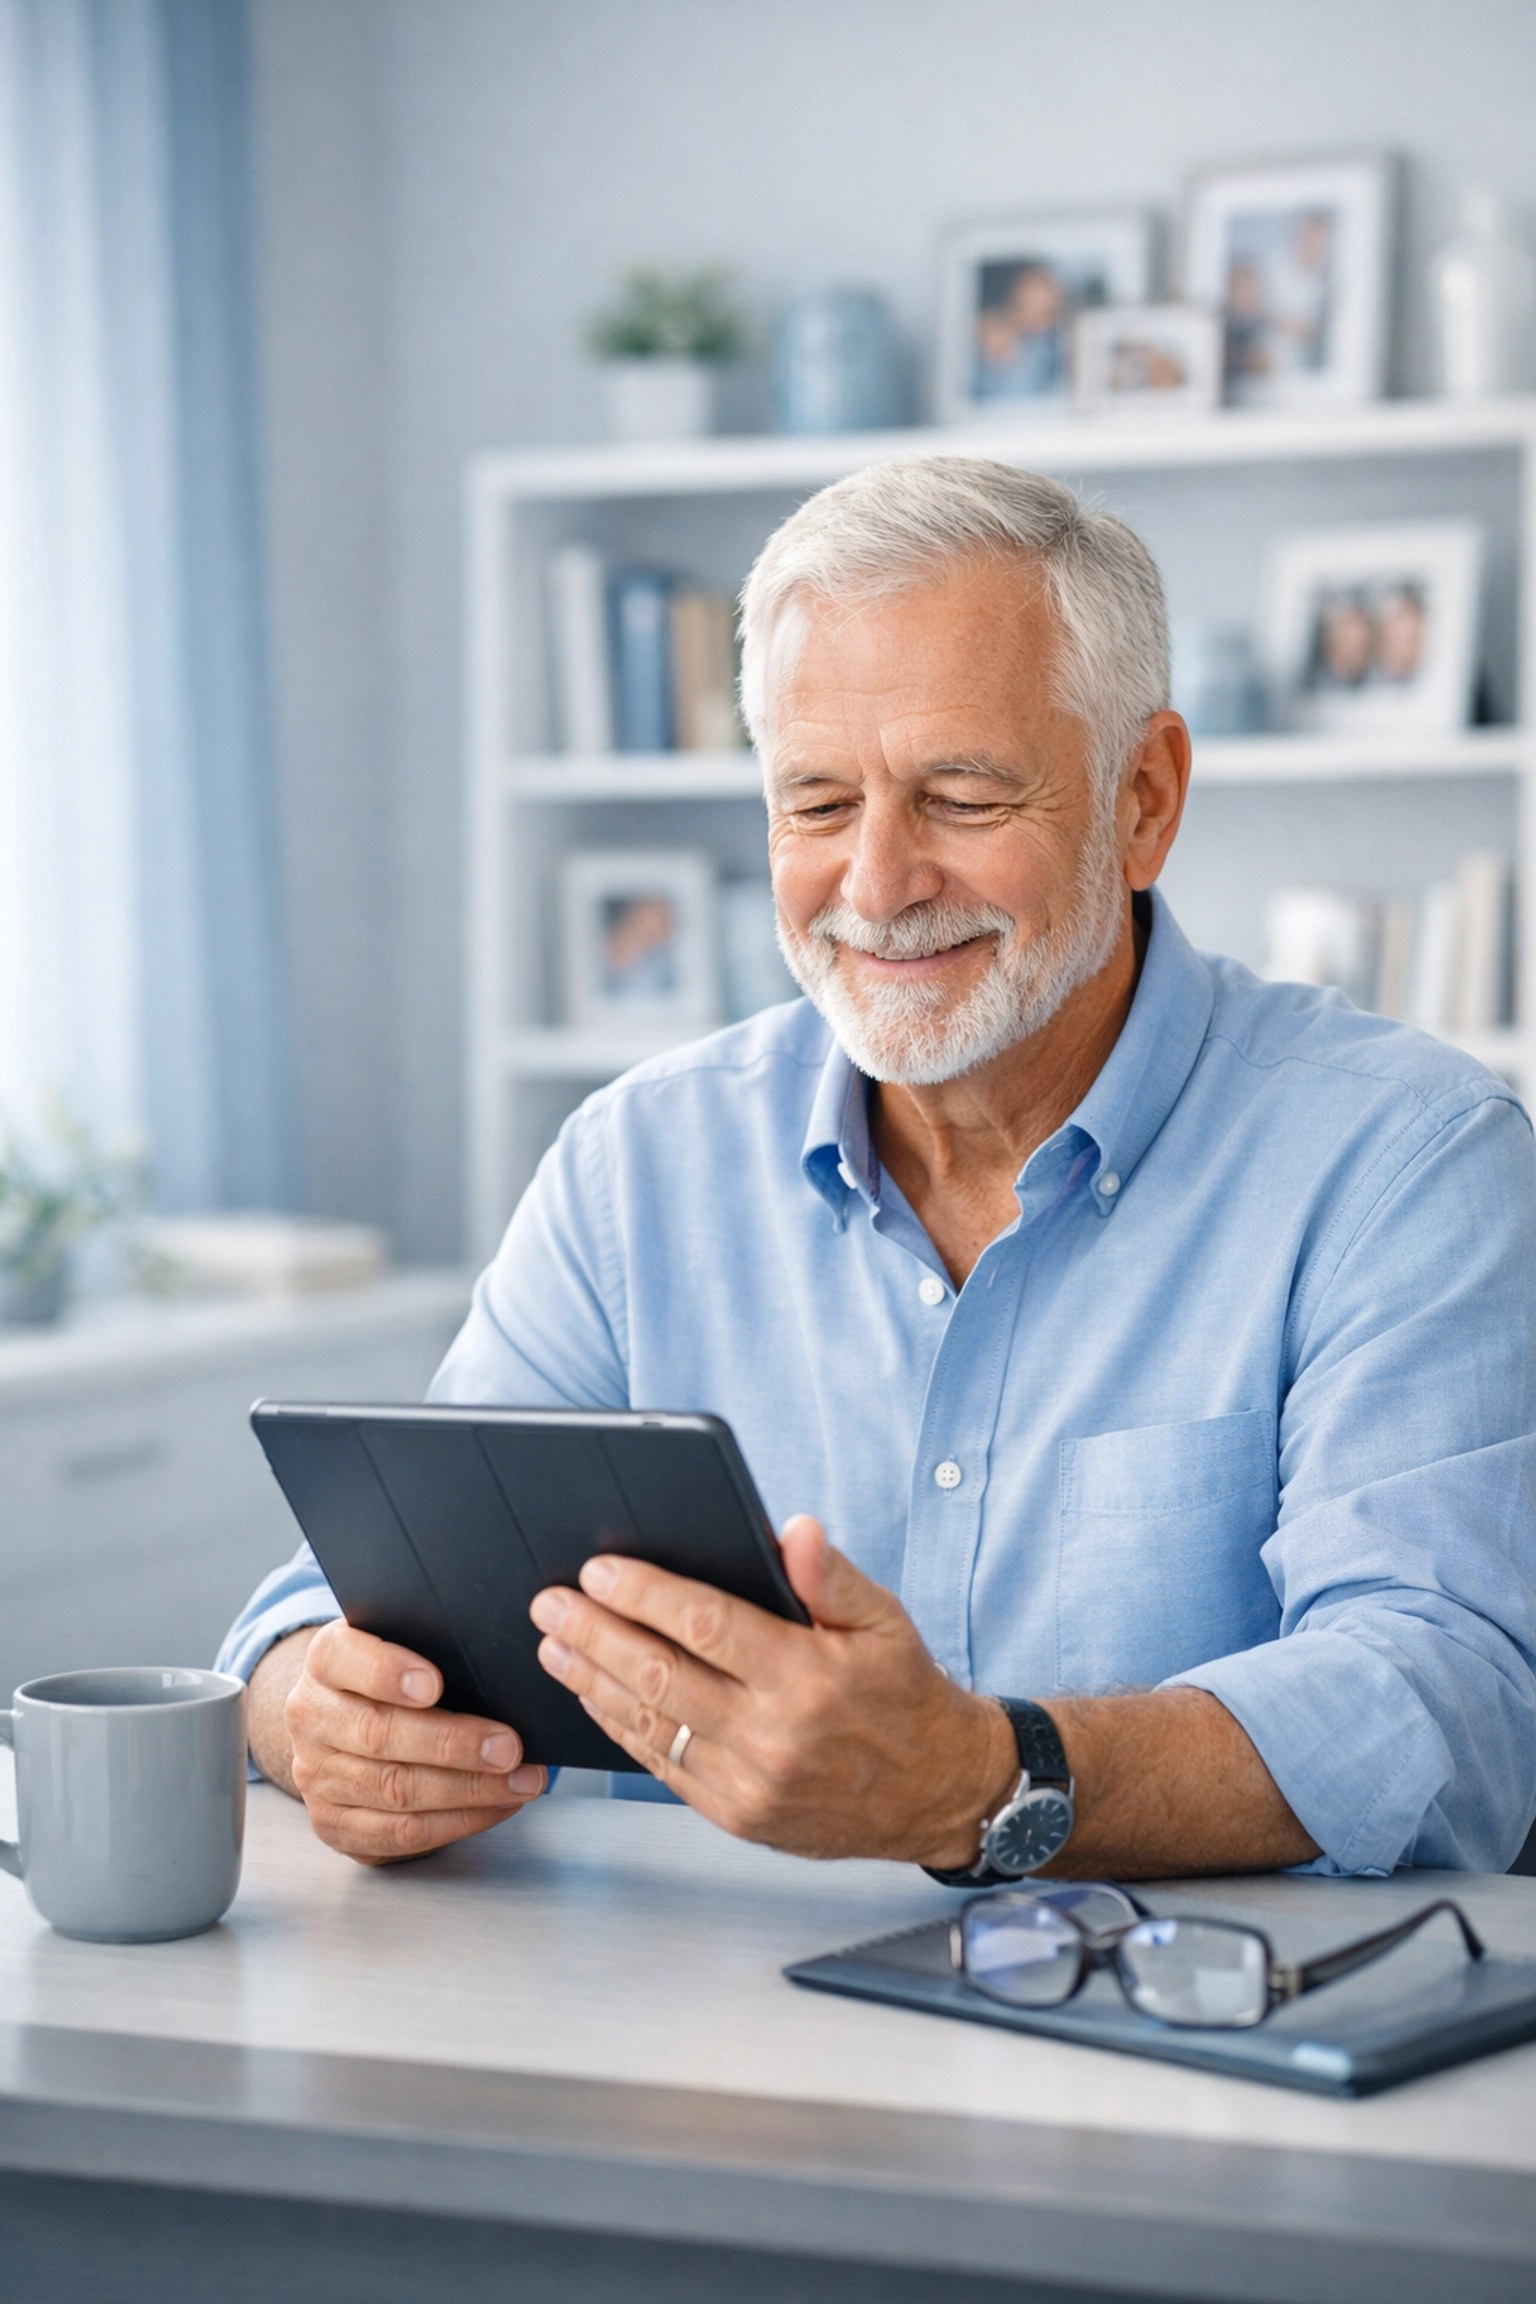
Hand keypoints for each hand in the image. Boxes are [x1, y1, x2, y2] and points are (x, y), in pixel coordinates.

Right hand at [269, 1621, 545, 1864]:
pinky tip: (498, 1806)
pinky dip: (458, 1821)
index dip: (386, 1672)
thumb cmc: (396, 1677)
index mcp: (325, 1660)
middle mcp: (311, 1717)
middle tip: (509, 1747)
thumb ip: (436, 1647)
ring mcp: (316, 1776)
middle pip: (377, 1733)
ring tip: (521, 1781)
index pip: (341, 1659)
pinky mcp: (334, 1824)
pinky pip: (400, 1833)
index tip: (434, 1684)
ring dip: (468, 1790)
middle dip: (451, 1744)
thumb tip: (502, 1670)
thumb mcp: (406, 1646)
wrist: (348, 1723)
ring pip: (394, 1789)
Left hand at [528, 1516, 1016, 1864]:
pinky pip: (663, 1766)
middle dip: (594, 1634)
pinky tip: (596, 1697)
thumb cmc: (904, 1694)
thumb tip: (792, 1529)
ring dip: (593, 1681)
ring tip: (554, 1646)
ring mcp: (751, 1782)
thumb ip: (831, 1575)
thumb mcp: (885, 1621)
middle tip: (550, 1604)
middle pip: (660, 1675)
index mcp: (809, 1675)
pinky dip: (620, 1729)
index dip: (644, 1594)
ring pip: (651, 1725)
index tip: (598, 1570)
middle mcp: (775, 1733)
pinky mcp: (738, 1815)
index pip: (706, 1623)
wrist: (936, 1793)